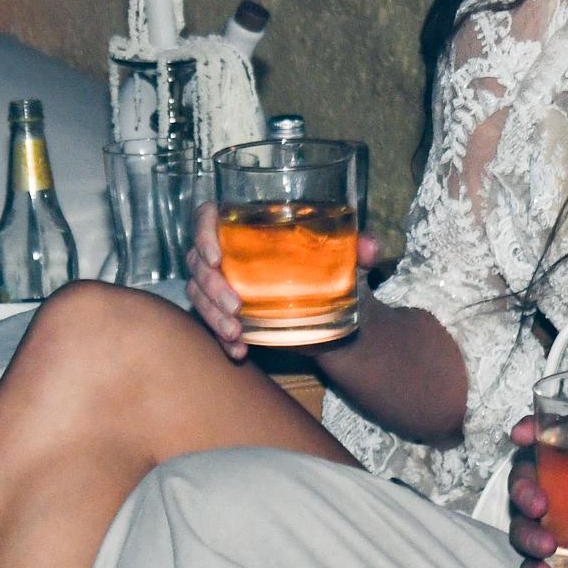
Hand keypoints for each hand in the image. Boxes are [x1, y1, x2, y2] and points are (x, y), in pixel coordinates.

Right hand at [188, 201, 377, 362]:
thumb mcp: (352, 260)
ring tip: (236, 332)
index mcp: (252, 227)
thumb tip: (370, 247)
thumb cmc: (341, 275)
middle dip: (211, 286)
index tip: (216, 258)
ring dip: (211, 315)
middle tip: (236, 307)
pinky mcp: (228, 312)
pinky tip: (238, 351)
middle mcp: (232, 252)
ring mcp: (225, 283)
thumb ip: (361, 249)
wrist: (343, 319)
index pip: (209, 216)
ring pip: (198, 292)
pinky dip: (220, 338)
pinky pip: (208, 322)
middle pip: (198, 261)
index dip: (203, 231)